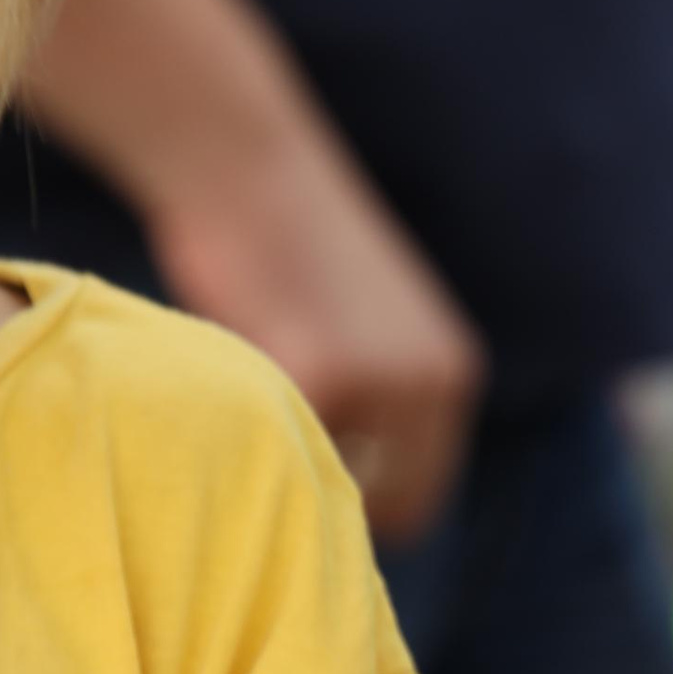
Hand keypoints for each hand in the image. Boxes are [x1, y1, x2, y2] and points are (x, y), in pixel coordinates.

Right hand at [151, 129, 484, 544]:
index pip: (417, 501)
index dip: (354, 510)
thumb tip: (333, 496)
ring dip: (282, 466)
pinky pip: (274, 451)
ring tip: (245, 401)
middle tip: (265, 456)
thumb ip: (365, 406)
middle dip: (319, 499)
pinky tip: (222, 379)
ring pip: (323, 487)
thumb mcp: (357, 329)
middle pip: (379, 510)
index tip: (297, 485)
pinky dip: (240, 435)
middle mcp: (432, 382)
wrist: (243, 163)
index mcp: (450, 375)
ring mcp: (381, 380)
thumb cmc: (278, 244)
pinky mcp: (319, 371)